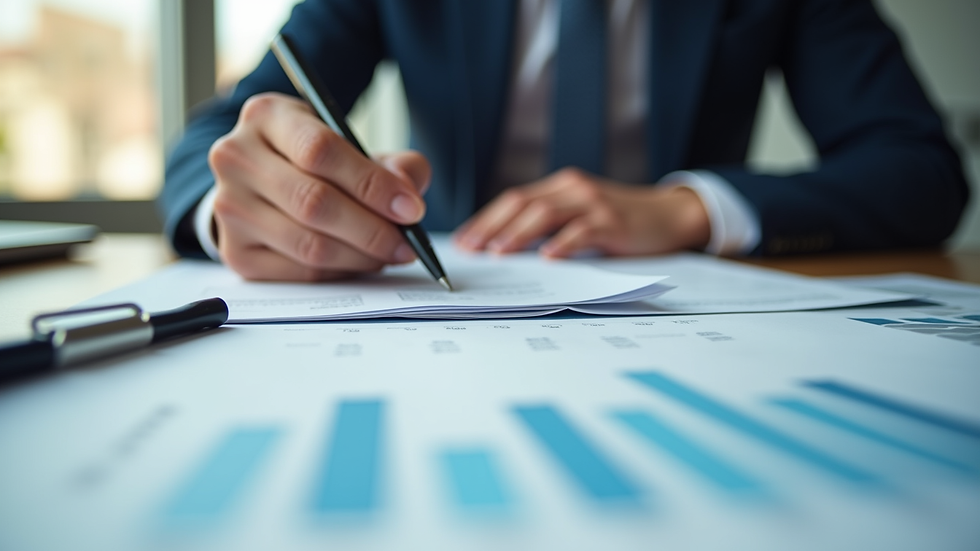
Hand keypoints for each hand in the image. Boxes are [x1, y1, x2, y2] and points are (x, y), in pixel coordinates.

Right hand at [207, 92, 430, 280]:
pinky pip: (300, 273)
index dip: (372, 183)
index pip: (320, 150)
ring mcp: (229, 208)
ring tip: (390, 253)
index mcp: (266, 116)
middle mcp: (236, 158)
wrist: (264, 182)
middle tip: (407, 243)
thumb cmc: (316, 161)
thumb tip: (408, 199)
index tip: (412, 208)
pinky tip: (359, 262)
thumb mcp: (352, 145)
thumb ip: (394, 164)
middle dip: (372, 229)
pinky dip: (340, 272)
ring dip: (361, 256)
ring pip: (308, 245)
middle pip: (313, 202)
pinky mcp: (235, 252)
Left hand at [453, 168, 709, 257]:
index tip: (463, 241)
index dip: (485, 219)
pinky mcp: (614, 221)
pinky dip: (564, 243)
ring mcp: (593, 203)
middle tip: (470, 249)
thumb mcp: (581, 217)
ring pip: (546, 214)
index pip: (514, 200)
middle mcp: (573, 189)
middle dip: (492, 227)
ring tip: (499, 252)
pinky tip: (548, 258)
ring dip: (519, 234)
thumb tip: (506, 250)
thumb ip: (550, 227)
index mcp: (560, 188)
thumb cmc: (621, 223)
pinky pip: (583, 230)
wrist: (671, 215)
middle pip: (522, 203)